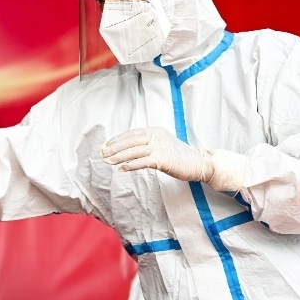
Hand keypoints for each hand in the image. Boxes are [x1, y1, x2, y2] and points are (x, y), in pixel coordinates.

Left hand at [101, 127, 247, 191]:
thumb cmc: (179, 156)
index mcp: (154, 131)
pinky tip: (121, 169)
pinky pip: (142, 161)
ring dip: (118, 157)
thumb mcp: (162, 145)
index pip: (131, 134)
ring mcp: (159, 147)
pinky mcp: (162, 159)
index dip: (117, 140)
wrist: (198, 163)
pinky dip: (130, 165)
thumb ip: (148, 144)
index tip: (105, 146)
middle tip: (101, 154)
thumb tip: (129, 149)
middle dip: (113, 147)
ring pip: (133, 151)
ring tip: (108, 162)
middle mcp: (156, 136)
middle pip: (129, 141)